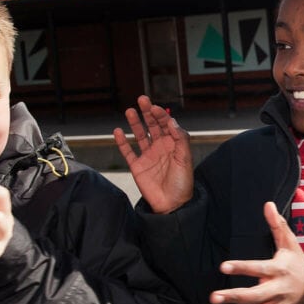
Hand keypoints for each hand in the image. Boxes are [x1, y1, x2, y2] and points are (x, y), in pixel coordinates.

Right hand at [113, 95, 193, 213]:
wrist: (172, 205)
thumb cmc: (182, 183)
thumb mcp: (185, 159)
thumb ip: (180, 139)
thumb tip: (171, 121)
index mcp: (173, 144)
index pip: (166, 124)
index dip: (161, 114)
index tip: (154, 108)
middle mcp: (160, 147)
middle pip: (152, 125)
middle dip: (147, 112)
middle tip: (142, 99)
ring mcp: (148, 156)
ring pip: (139, 135)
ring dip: (135, 123)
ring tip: (129, 110)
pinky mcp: (137, 166)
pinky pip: (128, 151)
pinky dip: (122, 142)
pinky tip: (118, 131)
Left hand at [207, 202, 303, 303]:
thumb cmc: (297, 263)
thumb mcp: (290, 243)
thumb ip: (278, 225)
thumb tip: (268, 204)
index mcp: (279, 270)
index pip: (259, 269)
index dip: (242, 267)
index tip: (223, 266)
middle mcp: (277, 291)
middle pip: (254, 298)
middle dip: (233, 298)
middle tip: (213, 297)